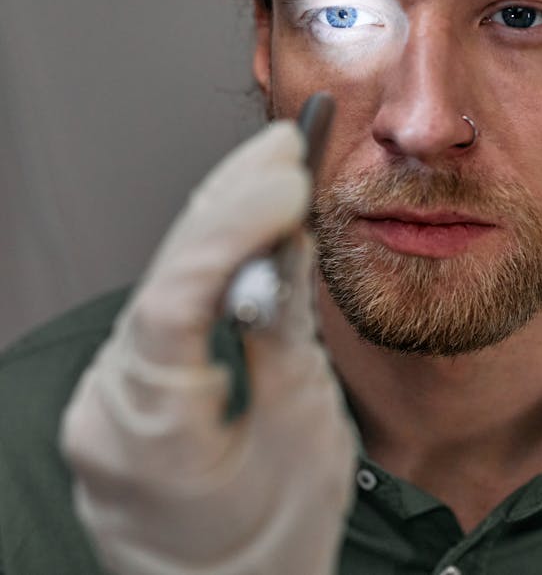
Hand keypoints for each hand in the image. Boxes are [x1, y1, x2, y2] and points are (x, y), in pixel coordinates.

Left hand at [59, 120, 356, 574]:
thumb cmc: (270, 551)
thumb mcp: (301, 439)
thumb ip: (286, 333)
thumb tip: (286, 243)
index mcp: (146, 432)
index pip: (174, 298)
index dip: (234, 224)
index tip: (290, 176)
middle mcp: (106, 405)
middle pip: (164, 273)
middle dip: (229, 198)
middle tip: (286, 142)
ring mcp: (105, 397)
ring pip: (162, 281)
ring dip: (220, 219)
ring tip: (273, 162)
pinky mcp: (123, 390)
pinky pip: (165, 307)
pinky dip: (210, 260)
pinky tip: (243, 221)